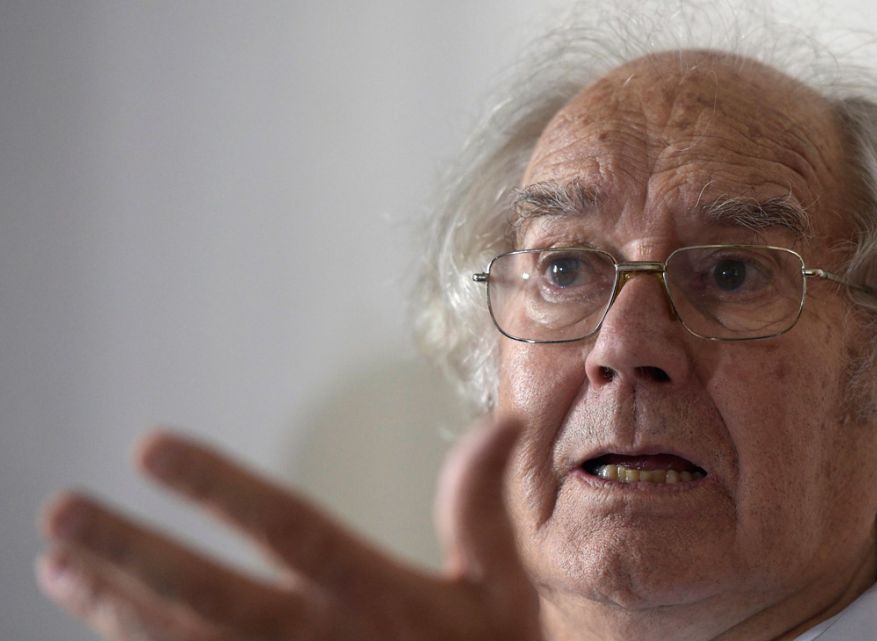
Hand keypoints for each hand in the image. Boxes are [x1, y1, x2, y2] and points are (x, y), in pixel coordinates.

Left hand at [37, 420, 541, 640]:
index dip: (218, 489)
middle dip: (132, 555)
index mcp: (374, 598)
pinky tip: (100, 619)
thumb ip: (482, 509)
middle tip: (61, 513)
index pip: (288, 530)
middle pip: (209, 597)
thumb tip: (503, 422)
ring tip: (55, 562)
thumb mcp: (500, 591)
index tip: (151, 449)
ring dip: (112, 606)